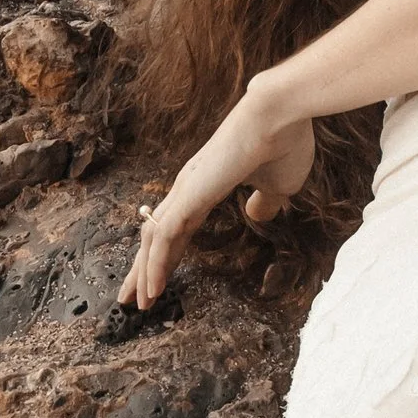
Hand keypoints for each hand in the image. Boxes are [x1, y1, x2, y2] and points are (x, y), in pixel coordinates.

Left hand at [121, 77, 315, 307]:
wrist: (282, 114)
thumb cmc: (286, 144)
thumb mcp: (278, 186)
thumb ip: (265, 203)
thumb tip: (256, 215)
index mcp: (206, 188)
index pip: (178, 230)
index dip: (168, 257)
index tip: (161, 280)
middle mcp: (188, 190)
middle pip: (155, 237)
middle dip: (142, 270)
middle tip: (132, 298)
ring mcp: (185, 191)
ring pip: (153, 240)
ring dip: (144, 274)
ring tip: (138, 303)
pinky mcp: (189, 194)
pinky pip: (164, 238)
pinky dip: (155, 265)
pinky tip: (153, 288)